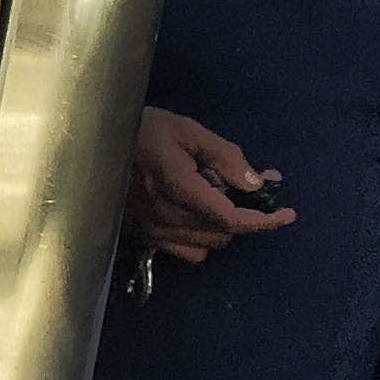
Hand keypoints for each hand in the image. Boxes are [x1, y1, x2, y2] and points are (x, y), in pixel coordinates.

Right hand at [126, 107, 297, 264]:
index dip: (264, 220)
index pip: (230, 218)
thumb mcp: (188, 130)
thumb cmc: (141, 129)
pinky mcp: (143, 234)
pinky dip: (201, 238)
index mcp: (178, 186)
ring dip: (222, 225)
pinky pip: (187, 251)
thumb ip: (225, 157)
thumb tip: (257, 184)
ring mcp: (152, 229)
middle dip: (243, 213)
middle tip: (244, 186)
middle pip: (224, 232)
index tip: (287, 213)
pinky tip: (195, 215)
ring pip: (208, 244)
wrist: (92, 143)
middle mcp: (165, 215)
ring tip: (216, 197)